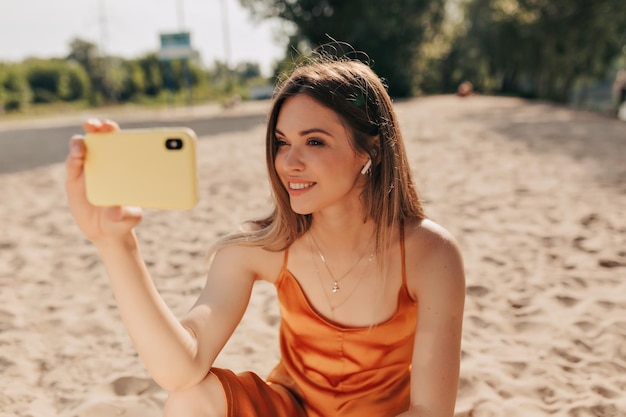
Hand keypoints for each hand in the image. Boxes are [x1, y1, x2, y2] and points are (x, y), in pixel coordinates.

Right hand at [65, 119, 142, 242]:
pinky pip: (72, 164)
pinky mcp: (74, 180)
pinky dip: (73, 158)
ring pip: (81, 147)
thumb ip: (125, 214)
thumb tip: (115, 211)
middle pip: (98, 136)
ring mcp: (88, 169)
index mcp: (122, 164)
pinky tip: (76, 158)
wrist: (106, 231)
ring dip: (79, 143)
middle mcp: (105, 162)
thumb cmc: (123, 219)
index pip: (119, 139)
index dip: (113, 129)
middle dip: (96, 126)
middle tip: (95, 126)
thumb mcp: (129, 218)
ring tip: (81, 150)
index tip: (111, 126)